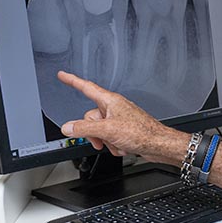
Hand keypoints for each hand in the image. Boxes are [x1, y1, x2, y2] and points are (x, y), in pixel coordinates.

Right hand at [57, 71, 181, 162]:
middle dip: (93, 133)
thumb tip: (68, 127)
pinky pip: (109, 138)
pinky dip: (114, 145)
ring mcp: (119, 120)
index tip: (62, 75)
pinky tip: (124, 147)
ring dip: (106, 141)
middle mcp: (114, 108)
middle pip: (90, 118)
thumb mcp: (107, 130)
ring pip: (99, 131)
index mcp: (110, 101)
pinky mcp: (124, 131)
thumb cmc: (141, 132)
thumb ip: (84, 128)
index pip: (86, 87)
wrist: (158, 145)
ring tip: (119, 143)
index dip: (72, 81)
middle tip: (102, 139)